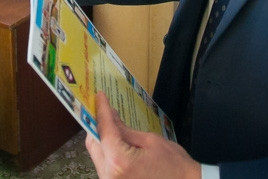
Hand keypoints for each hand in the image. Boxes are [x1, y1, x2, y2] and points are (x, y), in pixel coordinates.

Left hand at [86, 92, 200, 178]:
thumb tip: (110, 116)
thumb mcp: (150, 140)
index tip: (99, 96)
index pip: (104, 131)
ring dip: (101, 137)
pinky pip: (104, 163)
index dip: (101, 111)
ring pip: (96, 154)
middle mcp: (110, 175)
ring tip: (109, 121)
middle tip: (102, 108)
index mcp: (120, 162)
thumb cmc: (173, 164)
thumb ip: (125, 130)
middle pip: (93, 144)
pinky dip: (106, 149)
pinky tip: (113, 138)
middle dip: (97, 124)